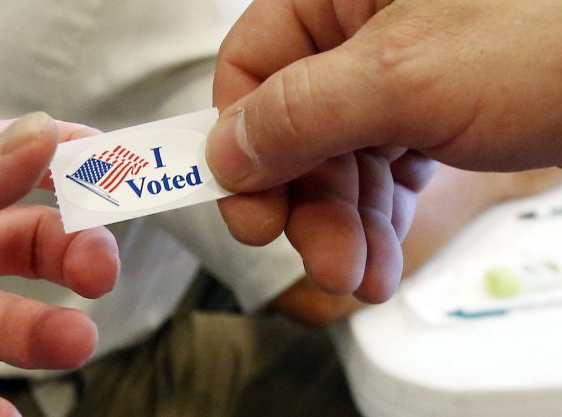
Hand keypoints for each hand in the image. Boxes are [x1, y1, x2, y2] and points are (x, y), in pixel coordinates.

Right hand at [207, 0, 561, 301]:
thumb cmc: (558, 32)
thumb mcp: (409, 76)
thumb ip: (304, 112)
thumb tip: (227, 149)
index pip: (252, 63)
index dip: (239, 139)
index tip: (247, 206)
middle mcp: (364, 27)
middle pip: (297, 125)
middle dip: (308, 203)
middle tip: (319, 260)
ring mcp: (402, 70)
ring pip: (341, 157)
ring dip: (345, 224)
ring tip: (358, 276)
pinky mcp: (437, 108)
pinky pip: (385, 168)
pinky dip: (381, 216)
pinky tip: (381, 257)